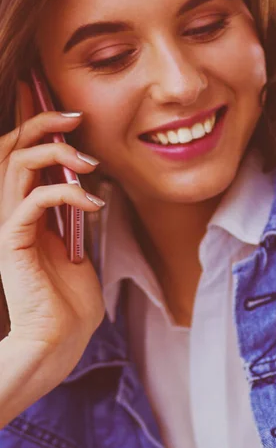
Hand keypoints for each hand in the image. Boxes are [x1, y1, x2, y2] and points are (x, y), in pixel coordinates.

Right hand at [0, 80, 105, 423]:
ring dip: (56, 153)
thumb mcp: (78, 250)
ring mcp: (8, 226)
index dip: (35, 126)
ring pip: (17, 164)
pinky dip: (66, 194)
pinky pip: (33, 200)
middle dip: (41, 122)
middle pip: (12, 148)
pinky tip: (94, 203)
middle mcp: (10, 213)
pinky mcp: (12, 241)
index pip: (22, 158)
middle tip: (76, 116)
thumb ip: (74, 219)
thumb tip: (89, 190)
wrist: (60, 339)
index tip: (64, 107)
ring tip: (90, 162)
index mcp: (24, 213)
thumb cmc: (70, 302)